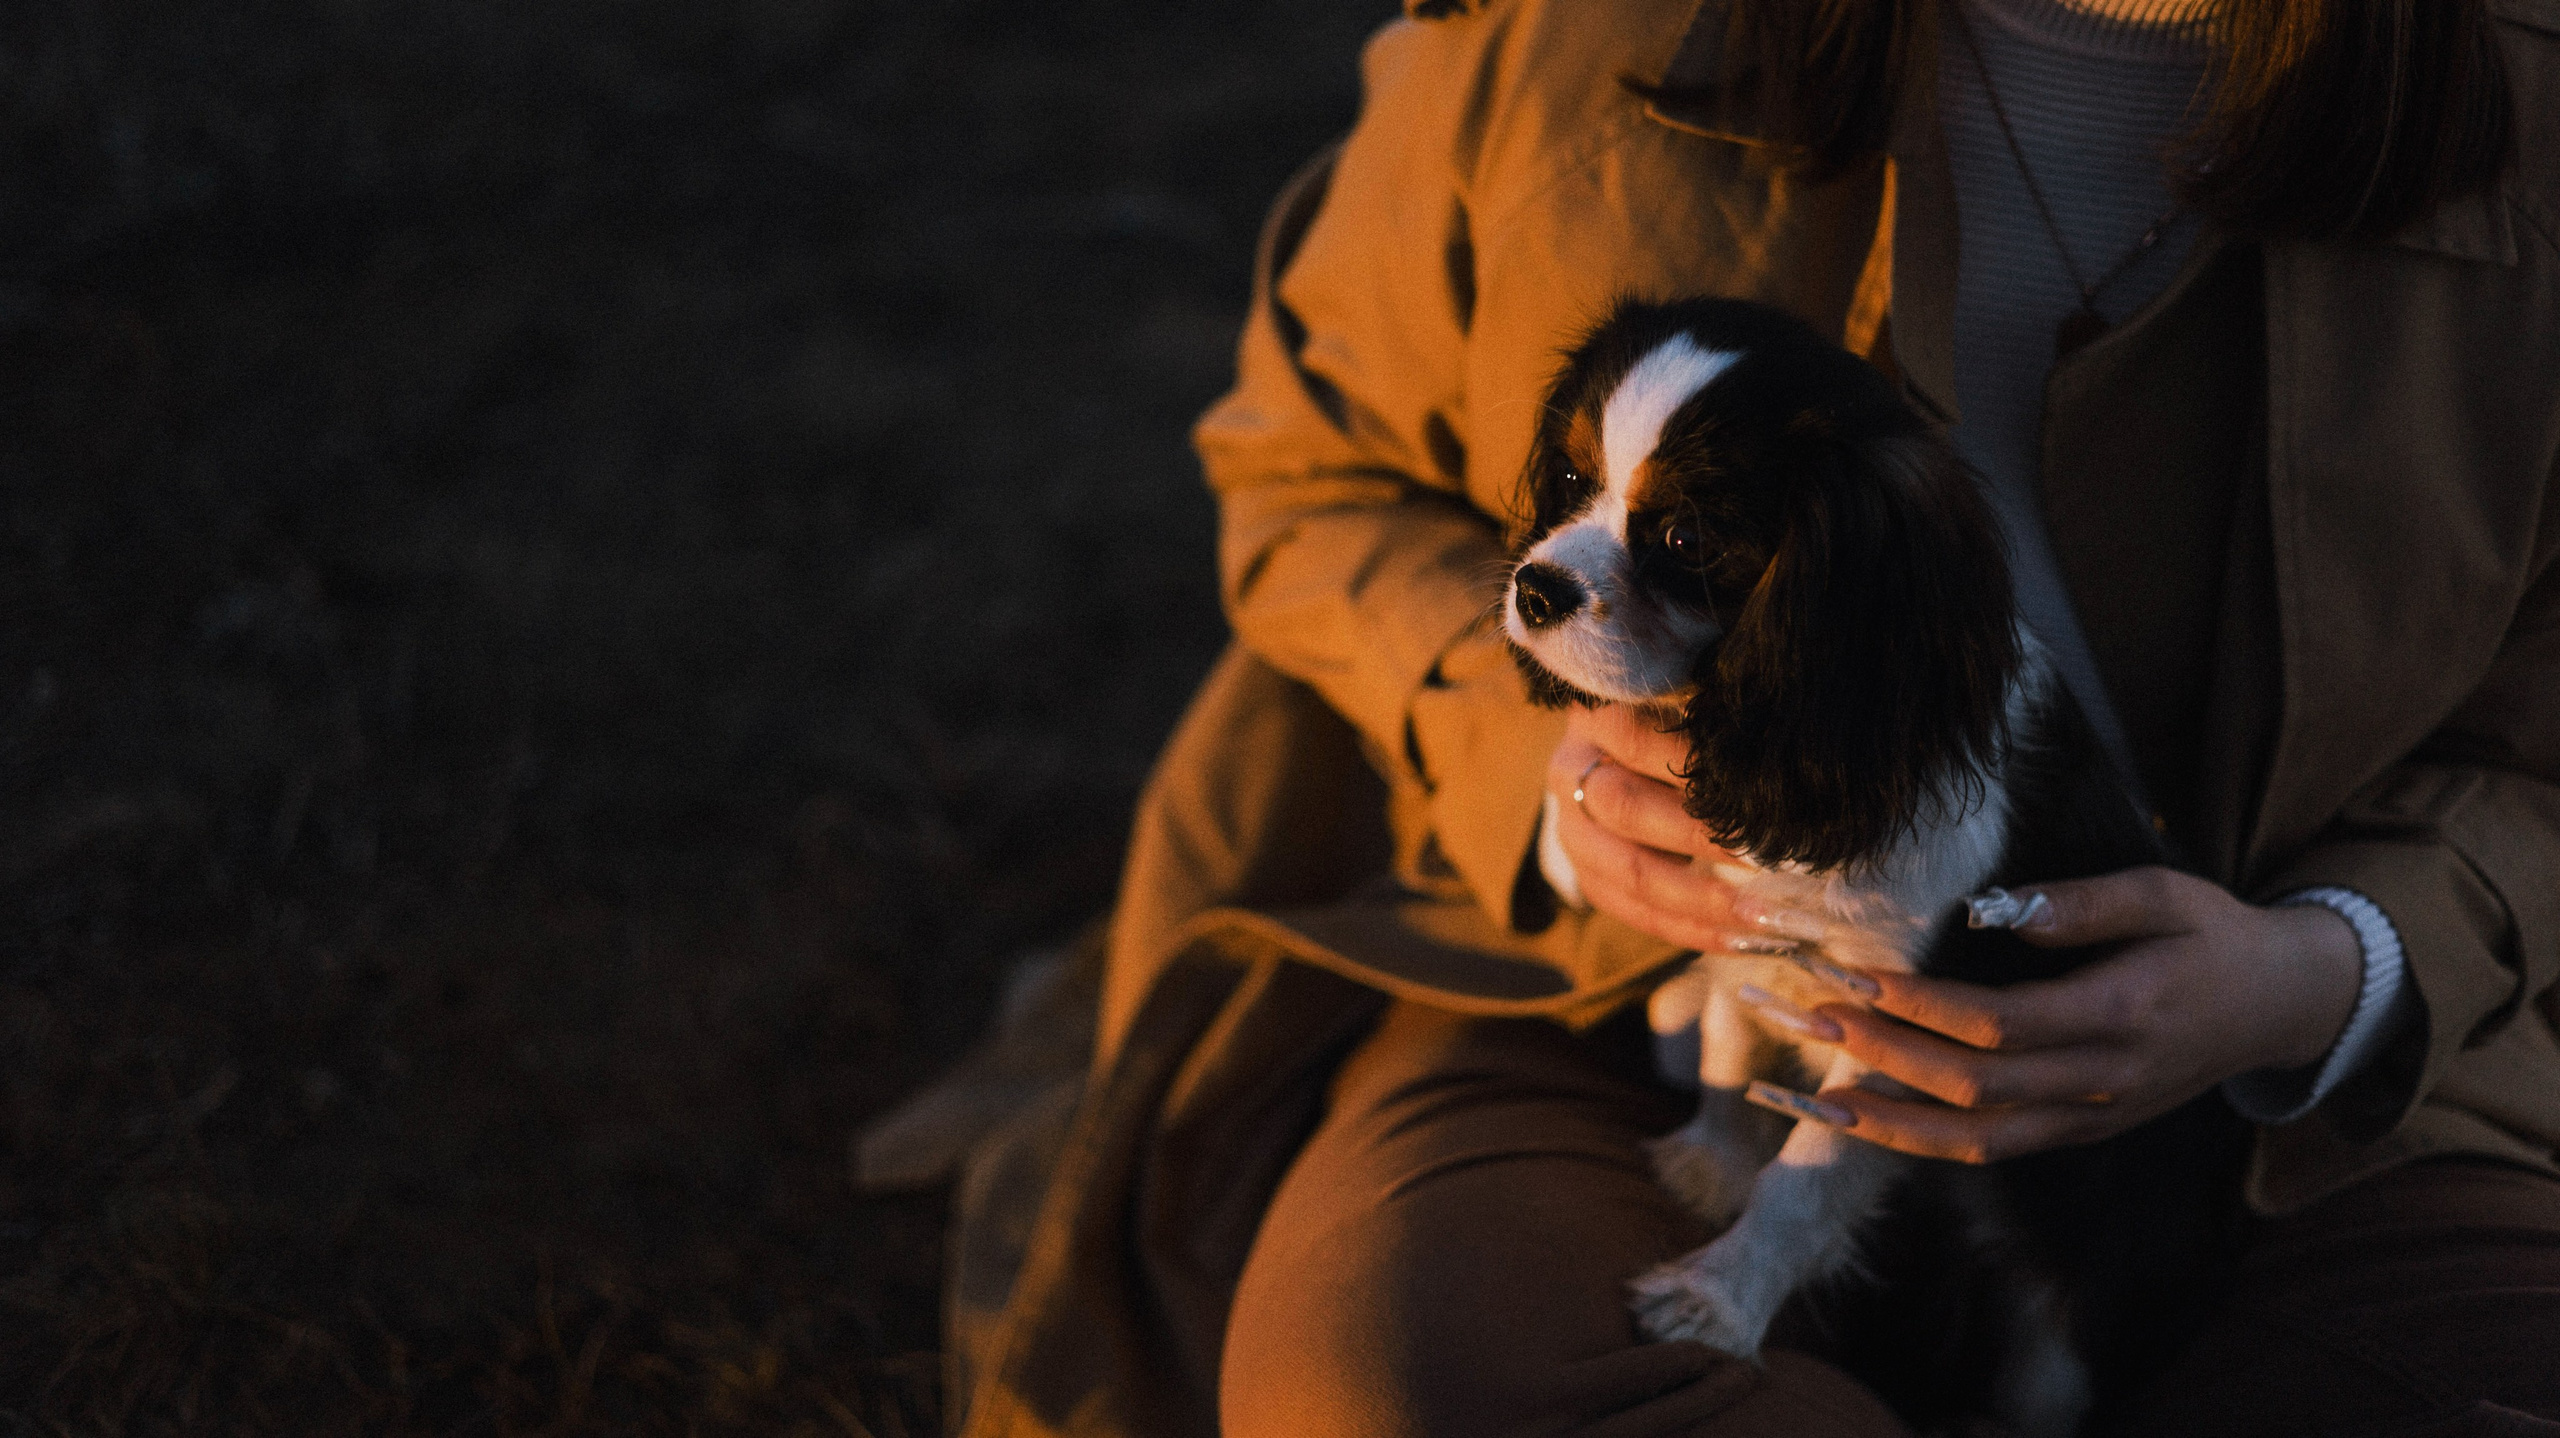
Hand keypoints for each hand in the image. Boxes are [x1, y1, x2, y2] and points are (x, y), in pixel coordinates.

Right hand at [1547, 704, 1773, 952]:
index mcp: (1591, 719)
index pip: (1634, 734)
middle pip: (1625, 808)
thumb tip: (1771, 752)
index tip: (1752, 783)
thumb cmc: (1669, 720)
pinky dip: (1691, 931)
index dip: (1690, 760)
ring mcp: (1573, 833)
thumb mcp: (1682, 705)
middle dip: (1701, 836)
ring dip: (1701, 900)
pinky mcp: (1589, 878)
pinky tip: (1740, 942)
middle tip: (1766, 855)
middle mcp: (1570, 776)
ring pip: (1630, 873)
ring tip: (1763, 918)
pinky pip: (1636, 914)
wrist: (1617, 752)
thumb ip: (1711, 722)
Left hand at [1788, 867, 2363, 1161]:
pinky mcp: (2083, 1130)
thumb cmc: (2214, 935)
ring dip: (1889, 1121)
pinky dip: (1925, 1140)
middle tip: (1811, 1020)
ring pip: (1977, 1139)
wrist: (2281, 1005)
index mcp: (2123, 1016)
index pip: (2001, 1025)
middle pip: (1975, 1086)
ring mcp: (2094, 1116)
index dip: (1922, 1007)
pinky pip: (1994, 1148)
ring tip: (1813, 1096)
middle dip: (1883, 1056)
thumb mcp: (2166, 892)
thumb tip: (1994, 908)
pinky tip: (1869, 1116)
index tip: (1858, 975)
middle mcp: (2104, 1081)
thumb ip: (2083, 903)